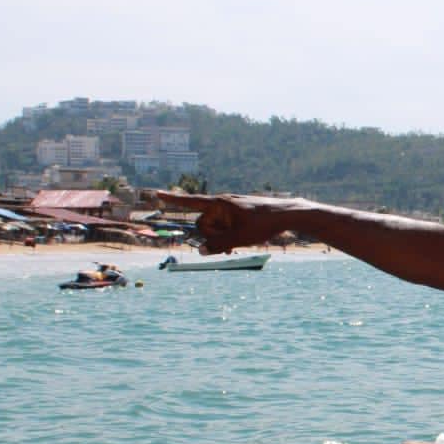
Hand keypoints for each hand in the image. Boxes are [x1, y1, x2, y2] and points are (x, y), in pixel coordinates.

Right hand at [155, 192, 314, 253]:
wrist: (288, 214)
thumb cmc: (264, 223)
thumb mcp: (239, 238)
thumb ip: (218, 245)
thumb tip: (200, 250)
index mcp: (220, 203)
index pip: (191, 202)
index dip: (172, 200)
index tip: (155, 193)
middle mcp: (222, 204)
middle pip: (203, 224)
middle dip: (211, 236)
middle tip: (230, 244)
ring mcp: (230, 210)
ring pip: (214, 228)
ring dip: (220, 239)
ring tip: (236, 247)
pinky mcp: (237, 215)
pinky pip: (224, 228)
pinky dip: (226, 237)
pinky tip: (235, 247)